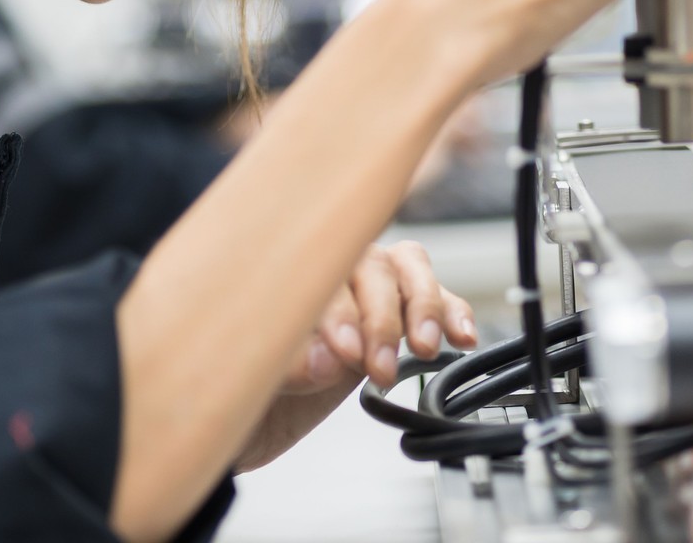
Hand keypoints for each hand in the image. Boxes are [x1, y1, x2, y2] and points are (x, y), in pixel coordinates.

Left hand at [238, 241, 478, 472]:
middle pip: (367, 266)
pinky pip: (431, 297)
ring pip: (404, 268)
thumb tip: (323, 361)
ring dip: (421, 306)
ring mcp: (357, 293)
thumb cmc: (233, 398)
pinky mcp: (388, 318)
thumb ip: (278, 369)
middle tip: (380, 365)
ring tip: (424, 347)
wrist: (243, 428)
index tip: (344, 356)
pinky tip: (460, 335)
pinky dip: (450, 311)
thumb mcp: (239, 392)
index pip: (318, 278)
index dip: (338, 312)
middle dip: (381, 316)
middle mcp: (319, 275)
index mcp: (274, 281)